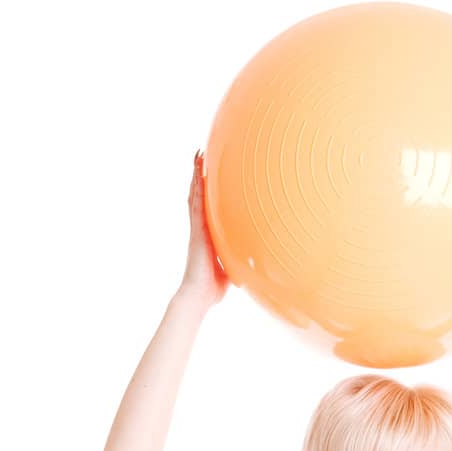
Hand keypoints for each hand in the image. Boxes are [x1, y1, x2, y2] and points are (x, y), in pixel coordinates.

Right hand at [181, 150, 228, 306]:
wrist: (199, 296)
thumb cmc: (213, 288)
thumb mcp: (232, 270)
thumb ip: (239, 262)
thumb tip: (256, 266)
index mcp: (208, 235)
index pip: (207, 207)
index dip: (207, 190)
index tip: (208, 173)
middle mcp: (201, 229)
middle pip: (199, 195)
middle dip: (199, 175)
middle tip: (200, 154)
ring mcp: (197, 229)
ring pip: (195, 196)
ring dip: (196, 175)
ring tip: (197, 155)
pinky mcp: (197, 232)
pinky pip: (197, 206)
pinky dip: (197, 190)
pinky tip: (198, 175)